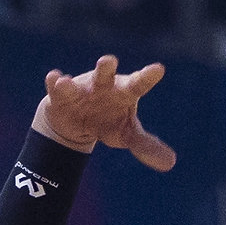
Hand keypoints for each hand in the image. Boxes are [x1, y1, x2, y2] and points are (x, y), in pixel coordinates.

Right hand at [34, 54, 177, 170]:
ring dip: (75, 78)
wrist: (74, 122)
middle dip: (106, 67)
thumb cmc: (106, 122)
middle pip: (106, 73)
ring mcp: (82, 87)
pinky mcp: (61, 95)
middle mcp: (103, 85)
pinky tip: (55, 78)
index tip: (158, 69)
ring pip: (79, 79)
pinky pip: (57, 87)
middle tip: (108, 60)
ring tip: (79, 73)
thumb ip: (146, 146)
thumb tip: (170, 164)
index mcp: (124, 92)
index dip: (147, 77)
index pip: (138, 84)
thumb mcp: (126, 135)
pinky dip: (56, 82)